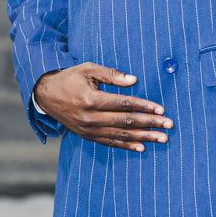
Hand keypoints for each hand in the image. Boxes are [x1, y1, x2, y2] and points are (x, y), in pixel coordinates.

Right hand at [34, 63, 173, 151]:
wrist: (46, 96)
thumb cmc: (70, 78)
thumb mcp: (88, 69)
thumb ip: (111, 75)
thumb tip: (134, 80)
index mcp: (92, 99)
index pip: (124, 104)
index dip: (144, 106)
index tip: (161, 109)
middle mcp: (91, 117)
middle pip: (126, 121)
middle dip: (150, 124)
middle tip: (169, 126)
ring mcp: (89, 129)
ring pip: (121, 135)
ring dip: (144, 137)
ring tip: (162, 138)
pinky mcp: (87, 136)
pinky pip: (110, 142)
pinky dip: (127, 145)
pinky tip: (142, 147)